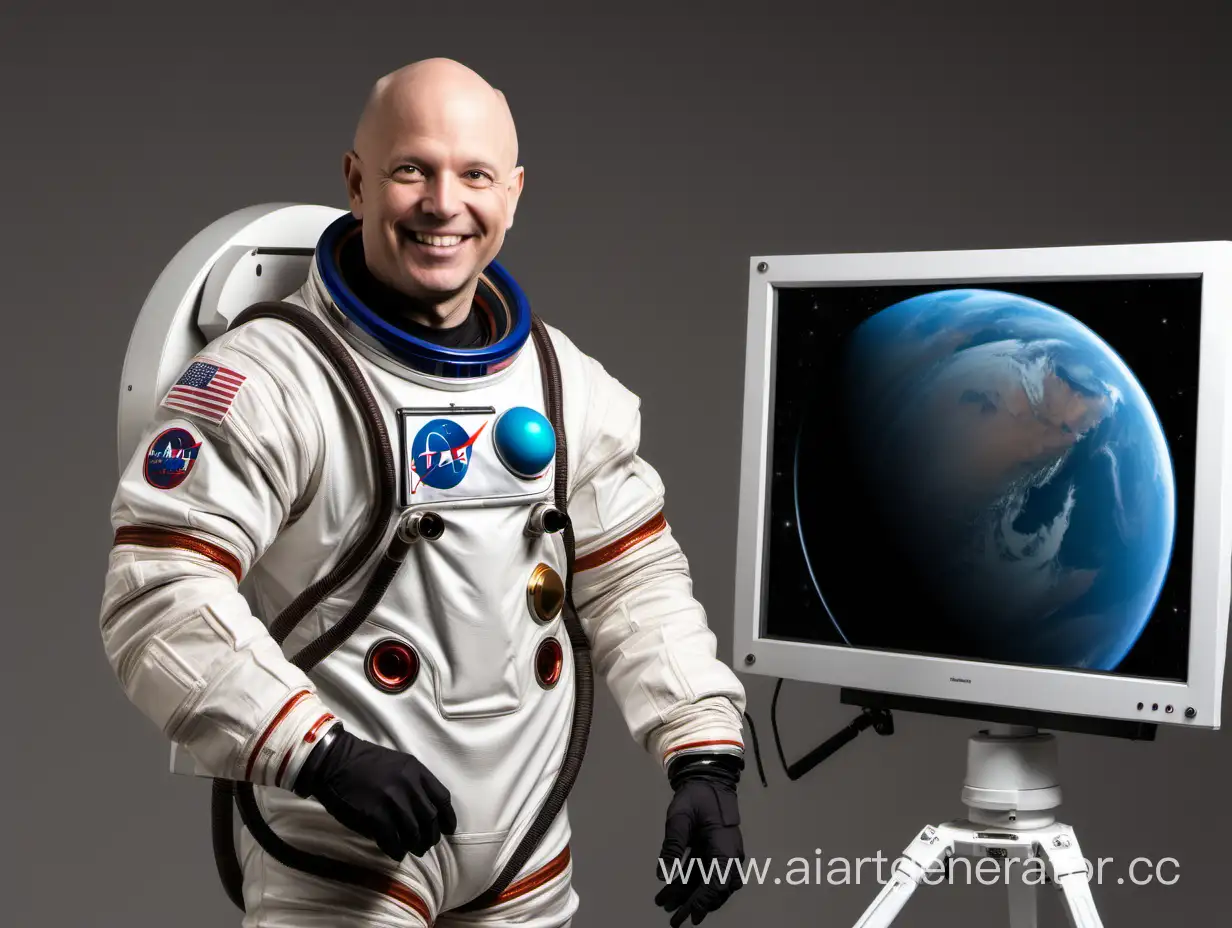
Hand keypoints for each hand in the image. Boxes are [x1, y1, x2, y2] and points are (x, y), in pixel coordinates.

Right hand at [292, 723, 456, 859]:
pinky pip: (392, 840)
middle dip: (431, 835)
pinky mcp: (374, 815)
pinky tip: (396, 853)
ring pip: (413, 832)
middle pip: (430, 819)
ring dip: (415, 845)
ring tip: (413, 850)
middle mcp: (408, 785)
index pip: (442, 798)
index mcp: (416, 771)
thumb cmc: (366, 763)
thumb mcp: (398, 764)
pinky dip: (397, 850)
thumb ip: (415, 783)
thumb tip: (425, 811)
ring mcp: (391, 800)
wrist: (335, 761)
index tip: (448, 829)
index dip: (448, 818)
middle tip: (426, 844)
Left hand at [654, 754, 745, 925]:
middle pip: (714, 889)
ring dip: (688, 896)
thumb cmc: (696, 796)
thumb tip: (662, 875)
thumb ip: (672, 846)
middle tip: (675, 920)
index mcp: (725, 847)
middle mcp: (729, 855)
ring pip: (707, 883)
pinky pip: (703, 873)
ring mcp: (723, 854)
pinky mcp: (714, 852)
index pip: (717, 883)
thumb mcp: (679, 818)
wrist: (707, 779)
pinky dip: (688, 884)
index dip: (702, 901)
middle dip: (694, 905)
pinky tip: (669, 892)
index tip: (687, 914)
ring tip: (664, 905)